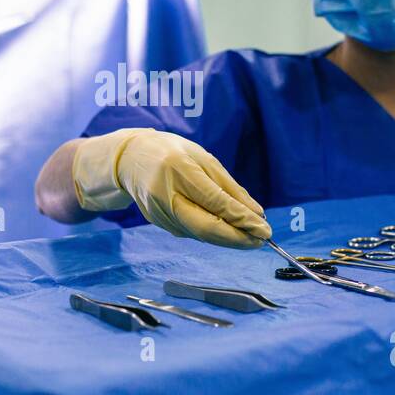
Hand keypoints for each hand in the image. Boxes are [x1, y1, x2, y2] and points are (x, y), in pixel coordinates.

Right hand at [72, 128, 270, 248]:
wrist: (130, 159)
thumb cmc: (172, 152)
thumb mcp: (203, 159)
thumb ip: (229, 187)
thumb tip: (256, 214)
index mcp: (179, 169)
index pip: (215, 202)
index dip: (241, 220)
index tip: (264, 230)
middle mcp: (166, 194)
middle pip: (205, 228)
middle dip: (237, 239)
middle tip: (260, 241)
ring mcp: (158, 212)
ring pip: (199, 234)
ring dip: (227, 239)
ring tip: (249, 237)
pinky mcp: (157, 222)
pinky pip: (190, 231)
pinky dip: (211, 234)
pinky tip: (225, 231)